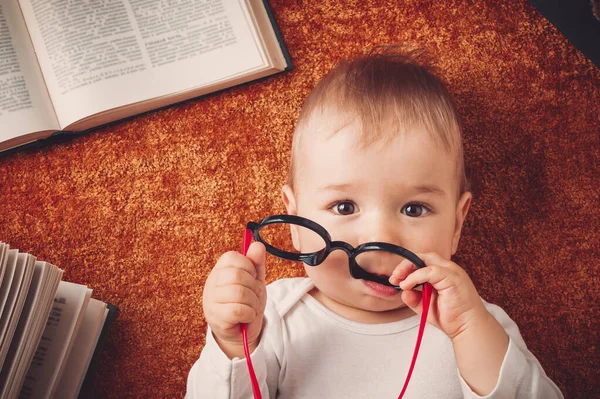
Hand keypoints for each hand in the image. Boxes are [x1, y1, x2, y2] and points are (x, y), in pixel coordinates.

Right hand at [202, 242, 266, 358]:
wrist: (243, 330)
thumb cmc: (247, 301)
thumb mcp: (255, 279)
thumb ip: (256, 262)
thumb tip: (258, 245)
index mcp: (220, 270)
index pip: (233, 258)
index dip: (249, 267)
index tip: (252, 278)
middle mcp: (212, 283)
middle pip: (237, 276)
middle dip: (253, 287)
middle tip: (255, 295)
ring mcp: (211, 301)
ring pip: (238, 293)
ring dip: (253, 302)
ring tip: (252, 307)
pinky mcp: (215, 318)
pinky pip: (237, 311)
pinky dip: (249, 314)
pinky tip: (247, 317)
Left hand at [389, 252, 488, 339]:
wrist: (467, 328)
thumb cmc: (450, 317)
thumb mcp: (425, 306)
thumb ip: (413, 298)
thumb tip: (402, 290)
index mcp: (443, 273)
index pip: (422, 261)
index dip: (407, 266)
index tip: (395, 278)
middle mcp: (448, 269)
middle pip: (423, 256)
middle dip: (405, 264)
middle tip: (394, 277)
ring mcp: (451, 272)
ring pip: (425, 260)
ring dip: (408, 268)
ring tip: (399, 281)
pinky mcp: (452, 278)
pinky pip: (429, 271)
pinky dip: (415, 277)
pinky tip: (407, 285)